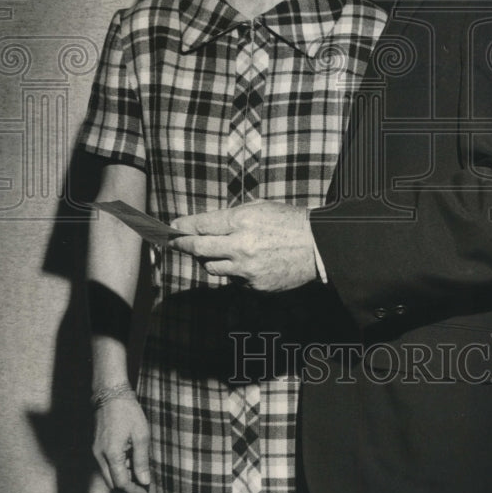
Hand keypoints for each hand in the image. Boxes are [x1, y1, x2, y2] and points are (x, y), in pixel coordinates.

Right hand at [92, 394, 150, 492]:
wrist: (111, 394)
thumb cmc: (128, 412)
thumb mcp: (140, 435)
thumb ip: (141, 460)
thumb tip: (144, 481)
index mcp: (111, 454)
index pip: (121, 483)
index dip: (134, 490)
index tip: (146, 492)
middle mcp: (100, 456)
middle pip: (112, 483)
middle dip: (128, 487)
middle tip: (143, 485)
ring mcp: (96, 451)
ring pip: (108, 474)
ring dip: (122, 477)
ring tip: (139, 470)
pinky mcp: (96, 446)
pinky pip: (106, 464)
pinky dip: (117, 467)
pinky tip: (130, 459)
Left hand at [170, 201, 316, 291]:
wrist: (318, 246)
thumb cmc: (290, 222)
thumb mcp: (261, 208)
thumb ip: (233, 217)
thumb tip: (207, 225)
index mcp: (242, 221)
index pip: (201, 225)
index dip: (183, 226)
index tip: (173, 227)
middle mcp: (241, 245)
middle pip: (199, 247)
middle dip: (182, 244)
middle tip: (174, 242)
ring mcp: (247, 268)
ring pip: (212, 267)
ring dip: (210, 259)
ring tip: (219, 251)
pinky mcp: (254, 285)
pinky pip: (233, 278)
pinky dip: (234, 271)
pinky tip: (248, 262)